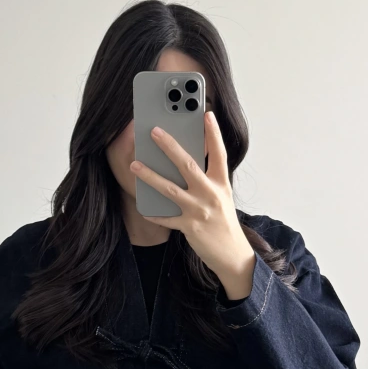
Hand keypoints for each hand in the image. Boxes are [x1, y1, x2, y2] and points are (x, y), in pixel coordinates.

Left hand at [128, 111, 255, 299]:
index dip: (213, 134)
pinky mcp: (190, 228)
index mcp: (221, 184)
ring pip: (170, 189)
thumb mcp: (222, 196)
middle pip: (188, 166)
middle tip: (154, 131)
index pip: (219, 153)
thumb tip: (186, 159)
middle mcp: (211, 194)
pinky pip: (167, 218)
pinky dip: (153, 213)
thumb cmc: (223, 222)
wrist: (232, 254)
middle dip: (170, 147)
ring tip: (134, 165)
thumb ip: (208, 178)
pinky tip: (142, 206)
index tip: (206, 114)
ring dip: (150, 176)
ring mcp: (200, 211)